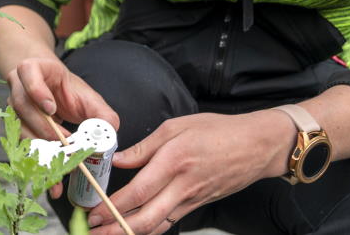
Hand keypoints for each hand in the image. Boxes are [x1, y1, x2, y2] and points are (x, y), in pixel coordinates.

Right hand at [6, 56, 119, 198]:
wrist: (53, 91)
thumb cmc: (69, 91)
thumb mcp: (88, 97)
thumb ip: (101, 113)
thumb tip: (110, 130)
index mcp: (33, 69)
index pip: (28, 73)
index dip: (37, 91)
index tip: (51, 108)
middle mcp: (17, 86)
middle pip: (22, 106)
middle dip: (44, 129)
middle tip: (65, 144)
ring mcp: (12, 107)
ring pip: (20, 128)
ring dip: (41, 149)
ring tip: (62, 166)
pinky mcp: (15, 128)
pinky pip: (23, 146)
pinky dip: (39, 164)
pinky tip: (52, 181)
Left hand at [86, 109, 294, 234]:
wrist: (255, 146)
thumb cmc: (218, 131)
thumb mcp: (177, 126)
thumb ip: (145, 146)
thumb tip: (119, 159)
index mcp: (173, 161)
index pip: (138, 191)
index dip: (113, 206)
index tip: (94, 212)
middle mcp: (182, 186)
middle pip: (145, 218)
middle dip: (116, 229)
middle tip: (95, 231)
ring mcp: (191, 200)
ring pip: (158, 225)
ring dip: (131, 233)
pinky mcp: (198, 205)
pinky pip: (170, 222)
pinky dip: (151, 229)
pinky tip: (137, 229)